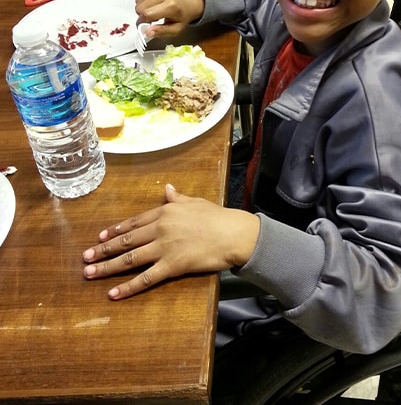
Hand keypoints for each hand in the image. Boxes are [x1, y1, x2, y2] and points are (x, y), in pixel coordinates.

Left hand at [82, 184, 259, 299]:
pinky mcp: (172, 266)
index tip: (101, 236)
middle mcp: (160, 228)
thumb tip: (167, 188)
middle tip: (86, 256)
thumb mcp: (195, 202)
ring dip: (107, 267)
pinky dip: (127, 287)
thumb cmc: (217, 217)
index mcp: (165, 212)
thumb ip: (177, 198)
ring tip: (90, 273)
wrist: (233, 233)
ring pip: (129, 259)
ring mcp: (164, 248)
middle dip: (103, 249)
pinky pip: (145, 279)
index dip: (115, 230)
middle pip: (126, 240)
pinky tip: (113, 294)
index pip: (134, 222)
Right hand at [135, 0, 204, 37]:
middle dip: (143, 16)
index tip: (145, 26)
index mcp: (171, 6)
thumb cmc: (182, 15)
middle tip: (154, 17)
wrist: (188, 0)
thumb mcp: (176, 29)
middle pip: (140, 8)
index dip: (142, 22)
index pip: (147, 14)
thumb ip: (162, 32)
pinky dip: (144, 1)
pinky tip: (153, 3)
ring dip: (144, 8)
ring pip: (138, 2)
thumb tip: (148, 32)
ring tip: (155, 9)